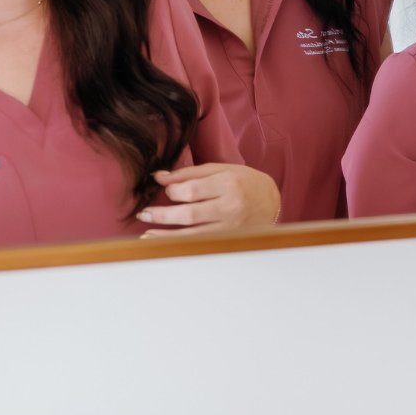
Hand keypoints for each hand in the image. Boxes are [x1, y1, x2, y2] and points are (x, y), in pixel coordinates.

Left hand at [137, 162, 280, 235]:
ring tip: (146, 234)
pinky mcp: (229, 241)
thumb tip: (159, 177)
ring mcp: (230, 228)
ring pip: (192, 235)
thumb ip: (190, 173)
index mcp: (228, 184)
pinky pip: (200, 244)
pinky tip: (164, 244)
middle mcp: (230, 207)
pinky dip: (180, 244)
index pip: (192, 191)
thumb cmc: (244, 181)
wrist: (270, 201)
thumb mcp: (220, 169)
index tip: (166, 191)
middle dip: (162, 215)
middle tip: (144, 213)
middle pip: (189, 214)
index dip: (172, 192)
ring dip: (166, 236)